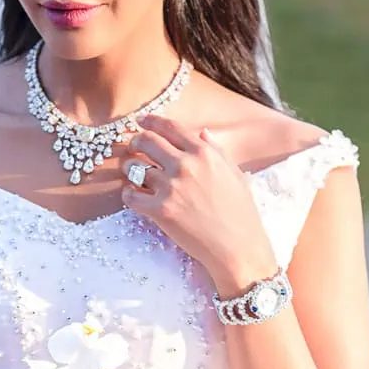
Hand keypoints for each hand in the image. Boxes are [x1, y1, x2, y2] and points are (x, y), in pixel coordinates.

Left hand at [120, 115, 278, 294]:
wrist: (238, 248)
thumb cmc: (240, 212)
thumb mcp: (234, 174)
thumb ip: (216, 151)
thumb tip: (202, 133)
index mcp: (204, 153)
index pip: (170, 127)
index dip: (151, 121)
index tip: (141, 121)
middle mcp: (186, 165)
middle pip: (147, 142)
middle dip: (136, 141)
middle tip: (133, 146)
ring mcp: (171, 187)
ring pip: (135, 167)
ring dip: (130, 168)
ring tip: (133, 173)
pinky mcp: (160, 210)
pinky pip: (130, 195)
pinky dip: (128, 194)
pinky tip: (134, 196)